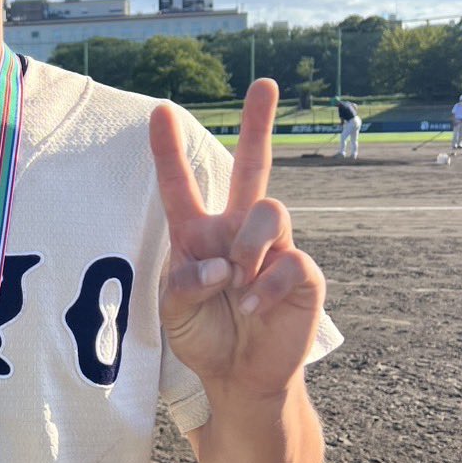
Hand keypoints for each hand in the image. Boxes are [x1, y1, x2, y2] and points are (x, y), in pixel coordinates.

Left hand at [149, 79, 325, 399]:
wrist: (239, 377)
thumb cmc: (203, 336)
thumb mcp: (173, 314)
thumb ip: (185, 285)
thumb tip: (222, 264)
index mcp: (198, 235)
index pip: (181, 188)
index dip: (168, 152)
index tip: (159, 111)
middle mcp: (238, 232)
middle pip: (252, 168)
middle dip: (258, 125)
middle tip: (264, 85)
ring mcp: (274, 249)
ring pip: (271, 210)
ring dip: (249, 247)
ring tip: (237, 286)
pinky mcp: (302, 274)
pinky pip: (289, 260)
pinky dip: (264, 286)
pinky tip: (252, 307)